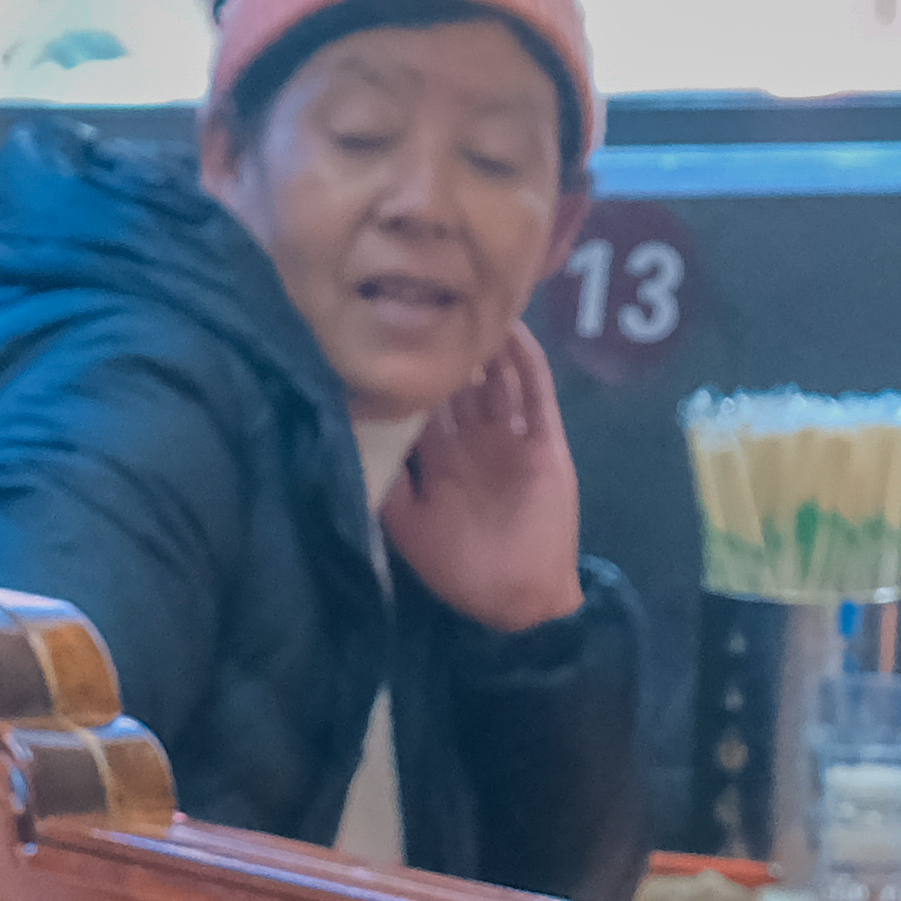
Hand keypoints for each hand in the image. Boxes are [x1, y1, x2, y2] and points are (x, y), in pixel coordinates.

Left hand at [382, 318, 587, 635]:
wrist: (515, 595)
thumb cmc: (457, 568)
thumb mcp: (406, 526)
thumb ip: (386, 484)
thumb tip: (355, 438)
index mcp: (439, 460)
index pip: (422, 407)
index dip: (410, 377)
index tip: (391, 339)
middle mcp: (473, 442)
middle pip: (460, 385)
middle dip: (448, 351)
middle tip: (431, 307)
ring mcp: (511, 438)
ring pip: (498, 380)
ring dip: (487, 347)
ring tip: (470, 305)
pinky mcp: (545, 441)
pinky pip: (537, 394)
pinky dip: (527, 363)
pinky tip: (513, 332)